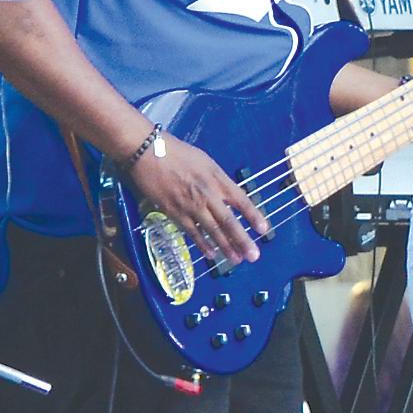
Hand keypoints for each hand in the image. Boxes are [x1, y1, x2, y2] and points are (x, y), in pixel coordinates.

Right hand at [129, 133, 269, 267]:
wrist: (148, 152)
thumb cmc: (177, 152)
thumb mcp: (205, 161)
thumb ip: (218, 180)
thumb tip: (229, 196)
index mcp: (217, 178)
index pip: (241, 200)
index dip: (253, 216)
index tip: (264, 230)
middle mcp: (207, 193)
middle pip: (229, 221)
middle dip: (242, 240)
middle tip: (254, 255)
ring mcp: (191, 205)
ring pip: (212, 230)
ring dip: (225, 247)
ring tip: (236, 260)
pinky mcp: (174, 212)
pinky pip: (192, 232)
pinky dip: (202, 244)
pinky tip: (211, 254)